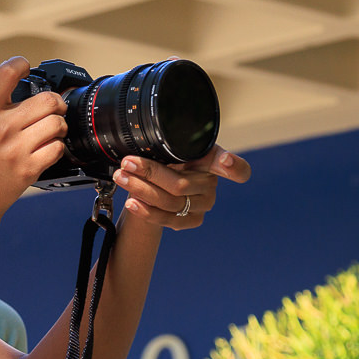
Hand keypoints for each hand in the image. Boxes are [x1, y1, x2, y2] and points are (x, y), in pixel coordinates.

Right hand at [0, 58, 67, 219]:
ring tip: (49, 129)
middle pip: (48, 99)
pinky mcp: (29, 169)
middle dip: (55, 101)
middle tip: (52, 106)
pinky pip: (57, 148)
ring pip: (58, 123)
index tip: (25, 68)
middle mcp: (0, 128)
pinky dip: (56, 146)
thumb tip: (5, 71)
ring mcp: (16, 149)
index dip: (21, 64)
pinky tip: (45, 147)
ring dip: (58, 124)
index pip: (7, 74)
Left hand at [113, 145, 251, 230]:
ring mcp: (204, 204)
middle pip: (181, 184)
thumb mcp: (170, 144)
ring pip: (171, 202)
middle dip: (149, 173)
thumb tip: (146, 138)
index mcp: (212, 160)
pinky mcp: (193, 220)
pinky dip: (146, 211)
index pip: (236, 166)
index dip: (233, 166)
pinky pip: (169, 220)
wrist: (162, 182)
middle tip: (127, 163)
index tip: (224, 161)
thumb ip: (168, 144)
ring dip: (141, 190)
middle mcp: (212, 183)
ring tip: (122, 178)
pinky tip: (131, 202)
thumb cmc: (168, 157)